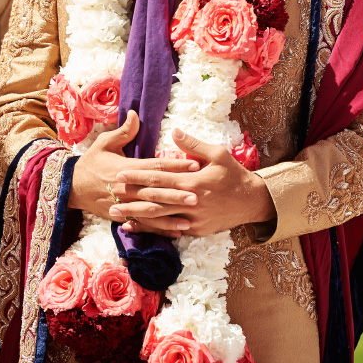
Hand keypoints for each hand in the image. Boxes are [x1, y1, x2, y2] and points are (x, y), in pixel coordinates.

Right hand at [68, 111, 199, 224]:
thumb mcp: (104, 144)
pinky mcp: (122, 217)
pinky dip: (160, 229)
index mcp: (126, 169)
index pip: (154, 167)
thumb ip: (123, 131)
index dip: (175, 166)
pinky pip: (144, 224)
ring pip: (151, 212)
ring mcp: (124, 205)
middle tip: (197, 195)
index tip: (194, 164)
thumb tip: (136, 114)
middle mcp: (127, 188)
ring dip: (171, 216)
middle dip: (177, 194)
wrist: (71, 187)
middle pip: (156, 192)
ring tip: (190, 218)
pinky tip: (176, 231)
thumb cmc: (91, 163)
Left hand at [109, 127, 275, 236]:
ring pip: (158, 218)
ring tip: (115, 215)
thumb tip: (174, 131)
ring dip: (135, 216)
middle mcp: (189, 202)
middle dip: (130, 196)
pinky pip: (169, 230)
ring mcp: (192, 219)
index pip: (158, 177)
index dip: (137, 175)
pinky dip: (151, 229)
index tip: (120, 173)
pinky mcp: (196, 230)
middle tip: (109, 194)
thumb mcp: (217, 153)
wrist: (252, 201)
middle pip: (153, 199)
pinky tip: (136, 228)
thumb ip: (193, 144)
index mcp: (192, 182)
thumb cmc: (234, 174)